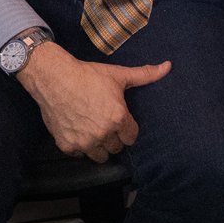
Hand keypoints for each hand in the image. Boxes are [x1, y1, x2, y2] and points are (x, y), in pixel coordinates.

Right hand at [16, 42, 170, 161]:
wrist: (54, 78)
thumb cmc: (88, 75)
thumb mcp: (118, 74)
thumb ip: (145, 75)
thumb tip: (168, 66)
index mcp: (118, 118)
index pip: (131, 137)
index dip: (127, 128)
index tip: (120, 121)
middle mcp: (103, 134)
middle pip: (116, 147)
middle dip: (114, 137)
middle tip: (106, 123)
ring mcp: (84, 142)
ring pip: (100, 156)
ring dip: (100, 146)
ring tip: (95, 130)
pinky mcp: (67, 146)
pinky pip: (80, 154)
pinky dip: (80, 146)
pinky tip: (79, 131)